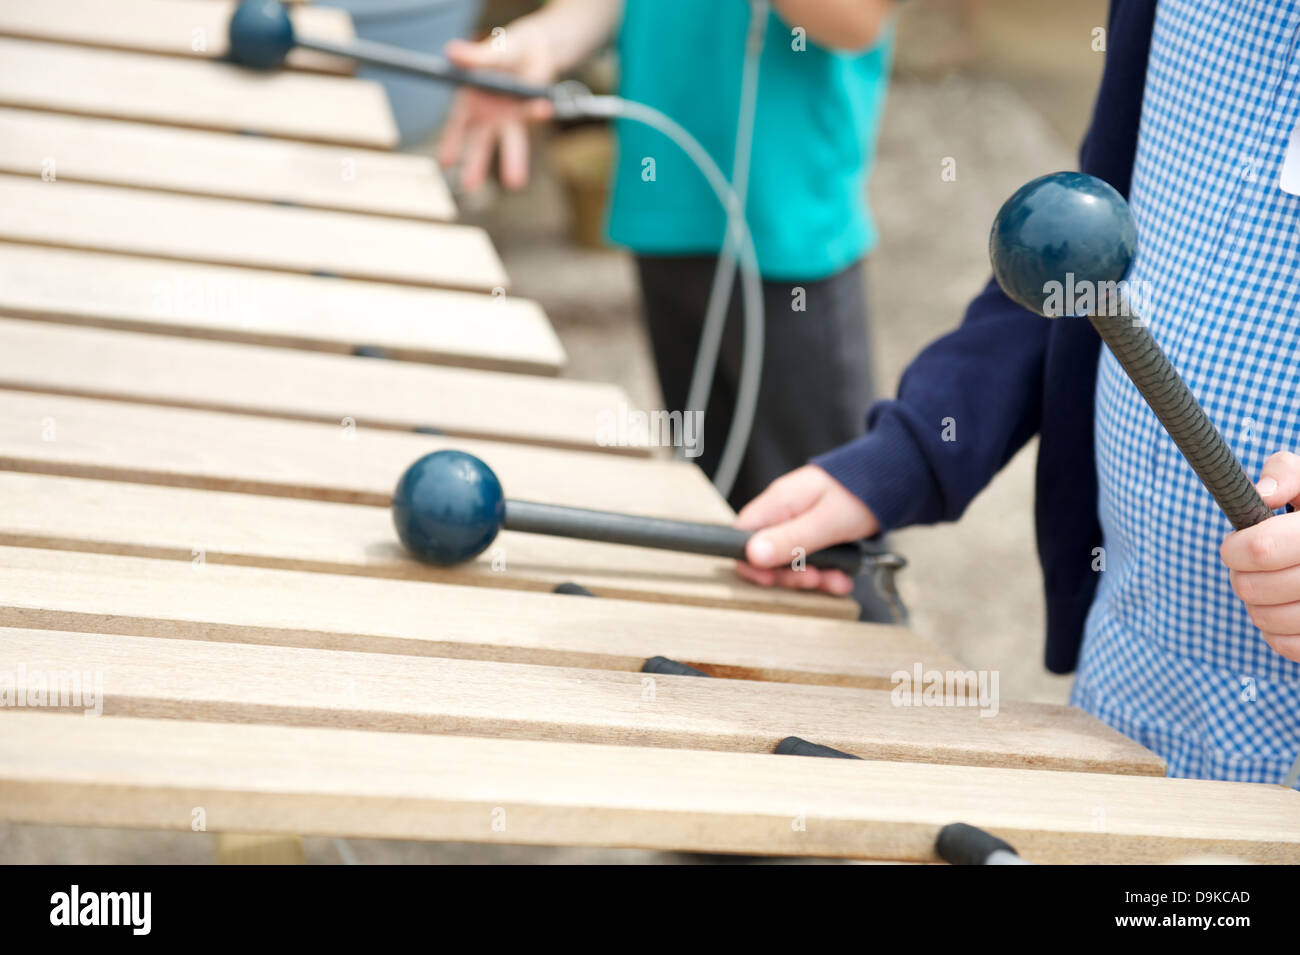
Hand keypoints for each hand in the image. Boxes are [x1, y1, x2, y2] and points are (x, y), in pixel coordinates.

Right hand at [436, 30, 556, 190]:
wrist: (534, 49)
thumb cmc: (504, 50)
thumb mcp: (489, 52)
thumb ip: (475, 57)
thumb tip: (451, 51)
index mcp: (470, 102)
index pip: (457, 127)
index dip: (450, 143)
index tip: (444, 163)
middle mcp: (488, 117)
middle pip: (480, 144)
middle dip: (475, 165)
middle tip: (469, 187)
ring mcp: (510, 118)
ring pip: (510, 143)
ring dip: (513, 162)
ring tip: (515, 183)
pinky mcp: (531, 113)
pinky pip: (533, 113)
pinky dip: (537, 111)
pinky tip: (544, 110)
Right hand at [734, 465, 879, 594]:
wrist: (892, 480)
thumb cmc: (860, 494)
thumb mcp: (826, 522)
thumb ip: (789, 539)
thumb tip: (751, 555)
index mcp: (778, 503)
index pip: (742, 535)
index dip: (752, 563)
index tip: (772, 580)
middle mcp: (783, 512)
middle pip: (765, 553)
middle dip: (789, 575)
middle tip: (814, 580)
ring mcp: (798, 522)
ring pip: (789, 561)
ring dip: (811, 577)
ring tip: (835, 581)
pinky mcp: (813, 531)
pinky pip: (808, 559)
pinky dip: (824, 572)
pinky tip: (840, 578)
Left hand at [1220, 451, 1299, 662]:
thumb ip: (1285, 474)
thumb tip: (1263, 495)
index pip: (1261, 549)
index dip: (1234, 549)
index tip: (1234, 544)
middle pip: (1255, 588)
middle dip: (1241, 576)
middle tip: (1248, 566)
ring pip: (1267, 619)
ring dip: (1255, 604)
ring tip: (1267, 586)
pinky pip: (1287, 646)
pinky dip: (1274, 631)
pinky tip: (1284, 608)